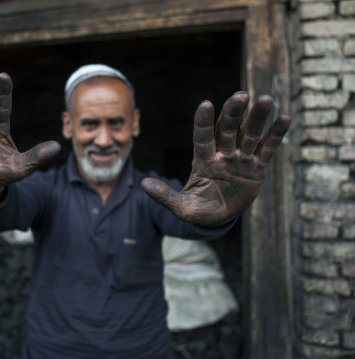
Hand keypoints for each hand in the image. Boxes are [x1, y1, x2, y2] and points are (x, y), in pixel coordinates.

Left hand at [141, 92, 290, 226]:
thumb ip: (166, 196)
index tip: (206, 104)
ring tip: (265, 99)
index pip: (203, 138)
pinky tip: (284, 118)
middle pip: (228, 130)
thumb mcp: (182, 207)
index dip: (204, 123)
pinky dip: (276, 134)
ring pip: (250, 134)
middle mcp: (222, 154)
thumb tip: (144, 185)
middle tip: (240, 96)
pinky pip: (268, 148)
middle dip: (233, 114)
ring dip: (257, 118)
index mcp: (203, 161)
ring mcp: (241, 158)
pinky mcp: (258, 166)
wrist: (220, 216)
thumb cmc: (199, 209)